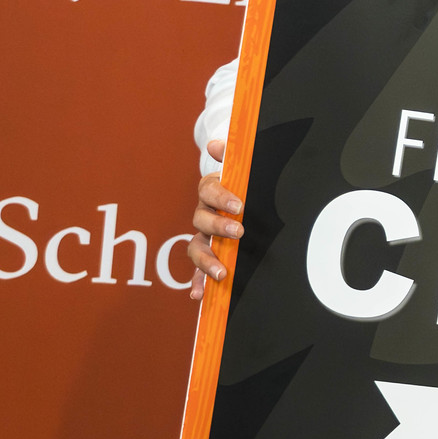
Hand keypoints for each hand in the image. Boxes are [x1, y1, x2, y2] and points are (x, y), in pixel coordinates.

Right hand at [184, 138, 239, 300]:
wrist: (238, 199)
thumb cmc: (241, 184)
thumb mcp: (241, 170)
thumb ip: (232, 157)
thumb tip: (217, 143)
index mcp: (211, 190)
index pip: (209, 189)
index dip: (222, 196)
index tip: (238, 204)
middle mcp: (203, 214)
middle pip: (201, 219)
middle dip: (218, 226)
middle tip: (239, 231)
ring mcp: (203, 236)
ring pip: (196, 247)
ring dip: (205, 260)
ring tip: (221, 272)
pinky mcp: (206, 255)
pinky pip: (196, 271)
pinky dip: (197, 282)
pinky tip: (199, 295)